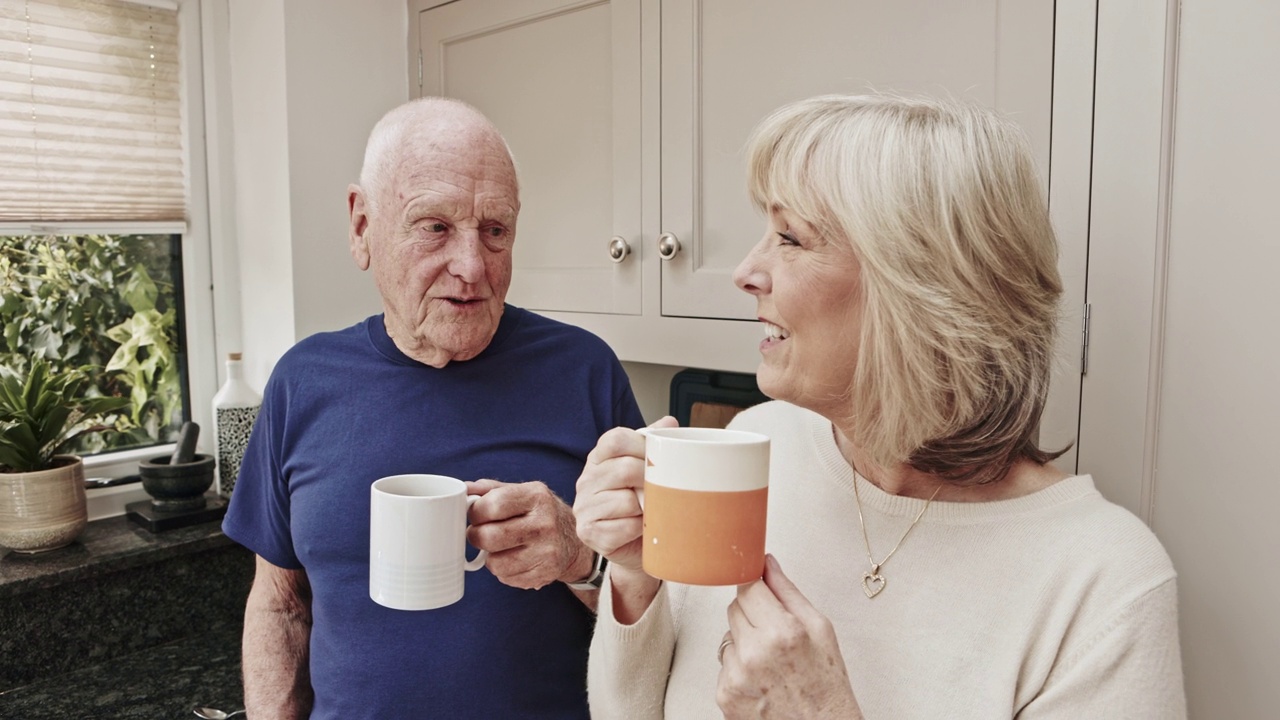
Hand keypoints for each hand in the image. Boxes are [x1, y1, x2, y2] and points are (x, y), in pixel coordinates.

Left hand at [466, 479, 587, 589]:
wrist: (575, 541)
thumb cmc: (540, 514)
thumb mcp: (522, 493)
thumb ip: (491, 489)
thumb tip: (462, 488)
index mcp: (537, 497)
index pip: (493, 505)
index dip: (475, 512)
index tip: (475, 515)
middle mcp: (544, 523)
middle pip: (490, 537)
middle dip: (476, 536)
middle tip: (479, 534)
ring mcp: (547, 551)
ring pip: (495, 563)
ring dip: (490, 557)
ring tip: (499, 548)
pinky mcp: (545, 573)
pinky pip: (506, 578)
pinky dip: (503, 571)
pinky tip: (514, 559)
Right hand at [573, 416, 677, 573]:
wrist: (636, 545)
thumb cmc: (642, 503)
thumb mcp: (647, 470)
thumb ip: (655, 444)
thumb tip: (669, 423)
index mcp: (598, 458)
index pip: (616, 440)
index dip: (642, 447)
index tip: (659, 459)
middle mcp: (585, 480)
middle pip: (624, 469)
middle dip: (650, 481)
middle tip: (662, 491)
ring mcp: (583, 507)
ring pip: (626, 500)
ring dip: (646, 508)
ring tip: (649, 512)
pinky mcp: (588, 533)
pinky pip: (624, 527)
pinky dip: (639, 529)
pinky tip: (640, 529)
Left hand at [717, 555, 862, 719]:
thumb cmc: (826, 683)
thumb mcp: (819, 629)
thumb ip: (788, 592)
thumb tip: (767, 564)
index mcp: (781, 632)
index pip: (748, 587)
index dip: (756, 586)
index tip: (760, 589)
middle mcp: (754, 653)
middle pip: (734, 608)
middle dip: (753, 614)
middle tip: (776, 633)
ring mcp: (736, 676)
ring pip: (727, 636)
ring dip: (744, 642)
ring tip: (771, 661)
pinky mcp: (725, 695)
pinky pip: (724, 664)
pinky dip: (738, 668)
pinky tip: (762, 679)